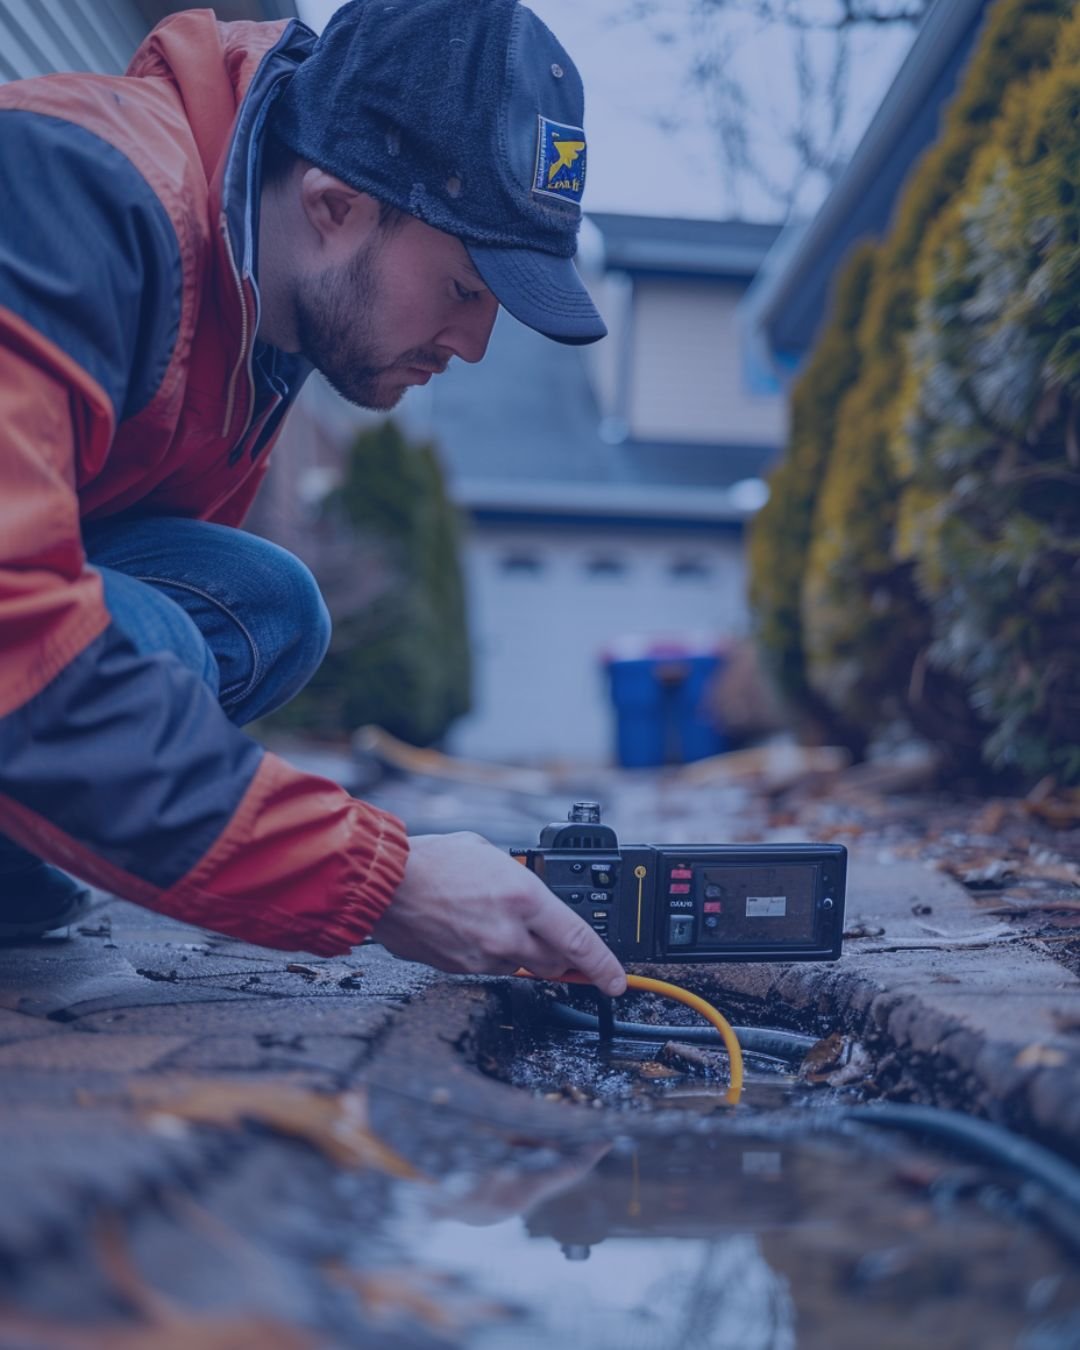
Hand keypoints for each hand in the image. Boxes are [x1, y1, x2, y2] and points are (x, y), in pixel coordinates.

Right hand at [371, 832, 626, 995]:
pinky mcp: (463, 970)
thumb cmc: (433, 861)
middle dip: (561, 953)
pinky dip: (493, 955)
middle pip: (556, 962)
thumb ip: (521, 880)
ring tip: (497, 923)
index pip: (580, 942)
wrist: (386, 884)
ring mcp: (485, 956)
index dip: (604, 966)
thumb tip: (534, 897)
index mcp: (524, 898)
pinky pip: (492, 969)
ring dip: (524, 953)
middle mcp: (509, 933)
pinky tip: (473, 930)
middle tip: (551, 937)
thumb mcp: (491, 856)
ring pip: (524, 968)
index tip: (618, 981)